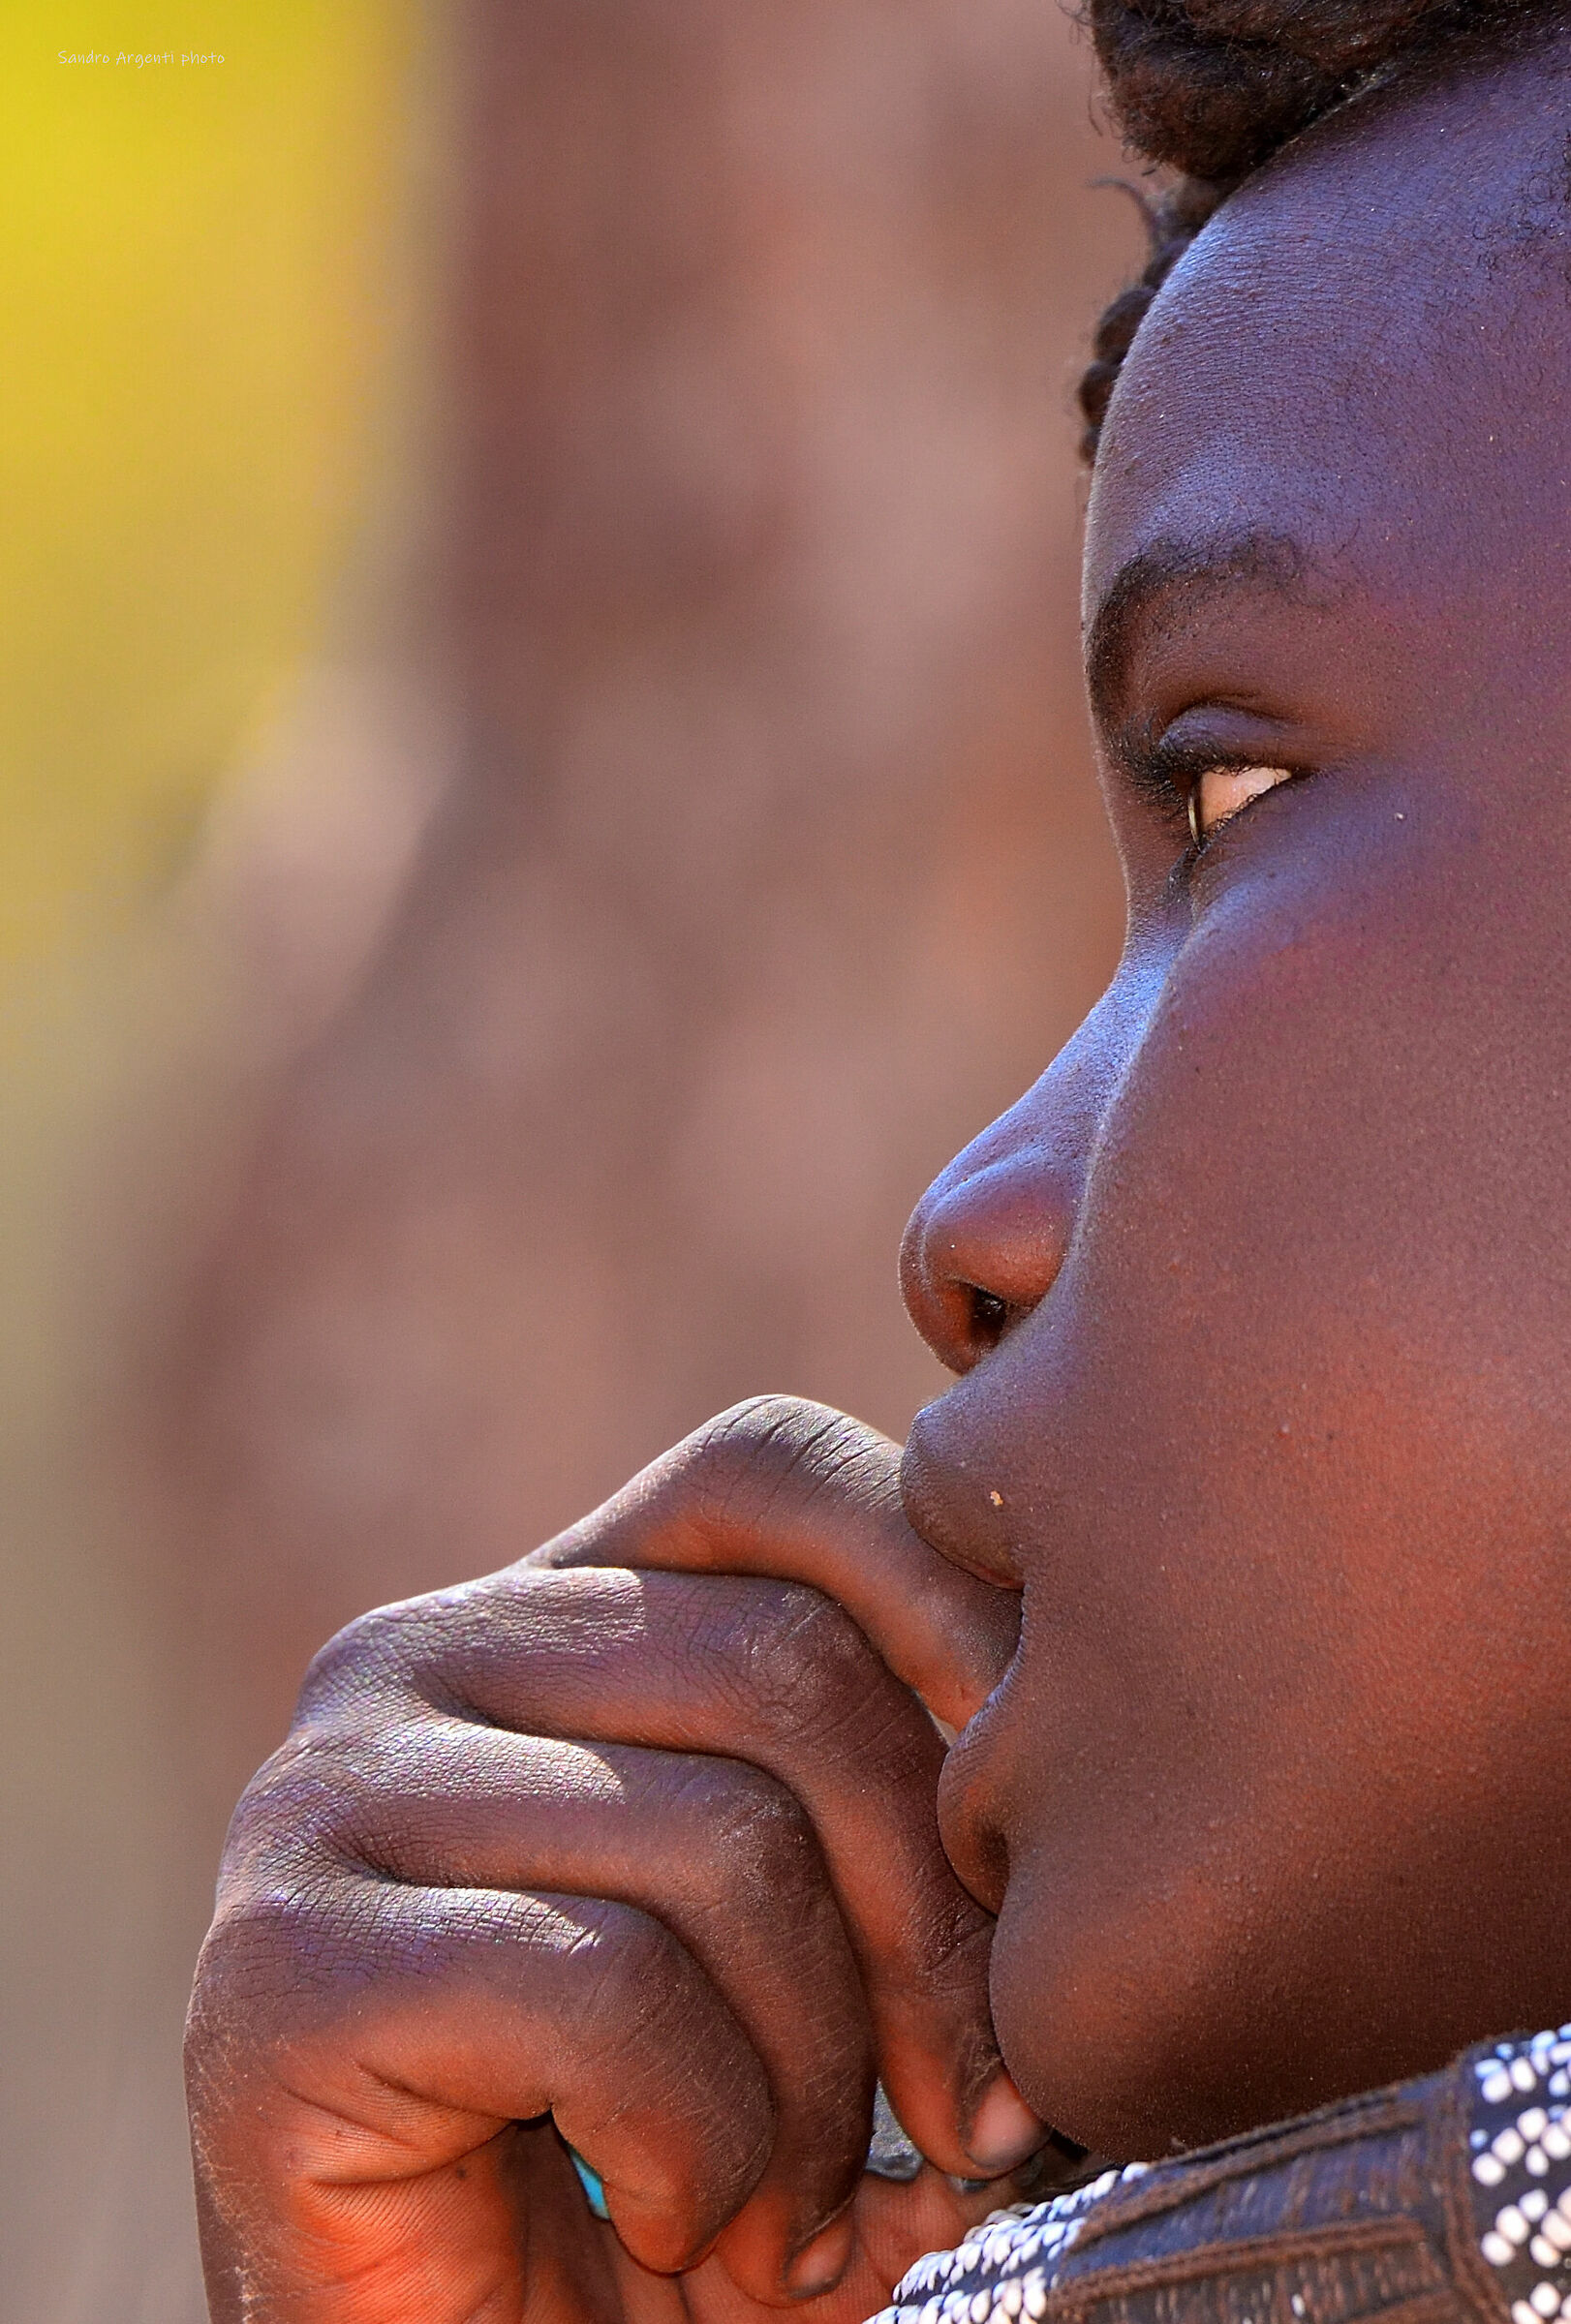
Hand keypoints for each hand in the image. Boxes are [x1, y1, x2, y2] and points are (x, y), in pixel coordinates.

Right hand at [186, 1397, 1042, 2321]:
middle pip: (783, 1666)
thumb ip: (924, 1815)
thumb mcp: (837, 1953)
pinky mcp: (283, 1969)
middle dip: (935, 1924)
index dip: (952, 1615)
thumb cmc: (688, 2165)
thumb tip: (1110, 1753)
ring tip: (806, 2208)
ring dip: (823, 2083)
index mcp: (546, 1611)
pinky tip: (678, 2223)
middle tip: (972, 2120)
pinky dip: (701, 2146)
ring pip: (717, 1839)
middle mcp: (417, 1656)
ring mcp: (330, 1798)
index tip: (1058, 1843)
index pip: (772, 1472)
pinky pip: (605, 1992)